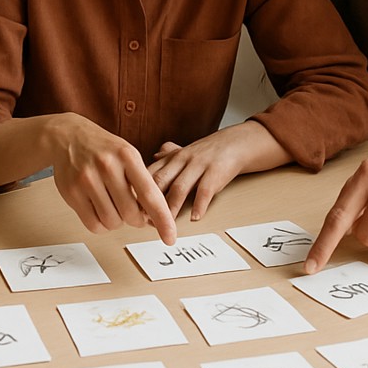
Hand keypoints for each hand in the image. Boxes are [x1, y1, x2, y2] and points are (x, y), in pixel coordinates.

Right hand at [48, 113, 176, 244]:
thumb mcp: (127, 154)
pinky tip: (100, 211)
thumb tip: (155, 217)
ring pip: (111, 221)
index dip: (162, 218)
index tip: (170, 237)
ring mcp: (87, 179)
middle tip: (134, 214)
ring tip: (113, 206)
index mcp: (127, 155)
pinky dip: (101, 225)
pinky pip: (93, 224)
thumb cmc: (103, 149)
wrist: (68, 135)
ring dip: (117, 221)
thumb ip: (142, 181)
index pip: (149, 194)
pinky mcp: (71, 192)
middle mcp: (107, 166)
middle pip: (130, 213)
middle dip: (136, 220)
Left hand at [148, 121, 290, 220]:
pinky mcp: (216, 172)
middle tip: (142, 221)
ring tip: (166, 225)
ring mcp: (199, 165)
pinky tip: (195, 217)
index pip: (150, 173)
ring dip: (171, 208)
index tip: (130, 207)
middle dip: (150, 201)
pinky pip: (206, 189)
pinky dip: (199, 204)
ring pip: (180, 187)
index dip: (138, 190)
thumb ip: (167, 157)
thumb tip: (150, 160)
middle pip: (160, 181)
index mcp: (173, 157)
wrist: (237, 143)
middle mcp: (183, 160)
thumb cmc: (209, 151)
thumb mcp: (186, 152)